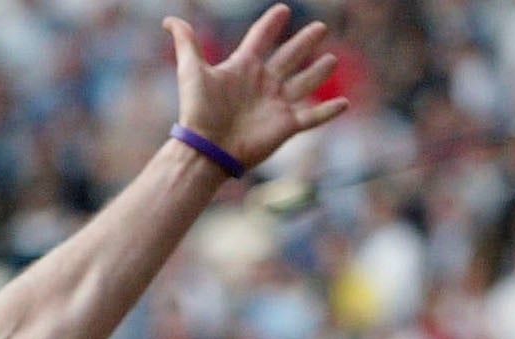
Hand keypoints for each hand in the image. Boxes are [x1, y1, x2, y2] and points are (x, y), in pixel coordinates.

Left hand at [163, 4, 347, 172]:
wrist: (205, 148)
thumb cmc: (197, 110)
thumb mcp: (191, 70)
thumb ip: (186, 43)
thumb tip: (169, 19)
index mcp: (243, 67)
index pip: (260, 39)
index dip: (270, 24)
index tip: (282, 10)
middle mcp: (262, 83)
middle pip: (288, 57)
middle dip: (304, 42)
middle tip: (319, 27)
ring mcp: (275, 104)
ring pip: (303, 83)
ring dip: (318, 72)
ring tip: (332, 60)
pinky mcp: (286, 125)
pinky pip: (312, 117)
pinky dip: (329, 111)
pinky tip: (345, 103)